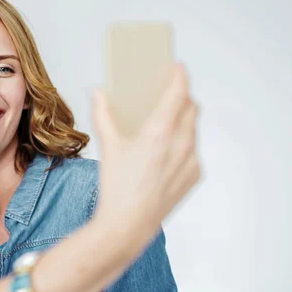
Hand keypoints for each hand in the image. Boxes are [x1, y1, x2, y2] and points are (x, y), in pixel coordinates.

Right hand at [93, 63, 200, 230]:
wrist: (128, 224)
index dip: (180, 76)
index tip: (178, 67)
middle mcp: (182, 143)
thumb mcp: (108, 146)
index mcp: (160, 132)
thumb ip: (102, 114)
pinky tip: (166, 151)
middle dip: (183, 96)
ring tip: (166, 122)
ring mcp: (191, 160)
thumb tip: (97, 93)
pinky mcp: (194, 175)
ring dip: (184, 119)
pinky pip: (194, 150)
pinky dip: (184, 143)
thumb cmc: (117, 187)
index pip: (179, 93)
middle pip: (192, 107)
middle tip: (169, 93)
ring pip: (193, 128)